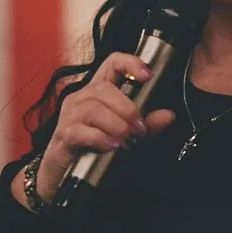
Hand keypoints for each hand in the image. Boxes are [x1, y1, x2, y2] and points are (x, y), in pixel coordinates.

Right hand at [11, 53, 175, 208]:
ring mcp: (70, 115)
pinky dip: (100, 138)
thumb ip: (147, 124)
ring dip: (116, 124)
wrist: (63, 169)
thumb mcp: (126, 133)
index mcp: (97, 90)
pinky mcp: (64, 134)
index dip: (130, 63)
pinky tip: (112, 145)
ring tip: (126, 139)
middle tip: (139, 128)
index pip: (112, 63)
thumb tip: (167, 115)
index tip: (147, 76)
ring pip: (93, 109)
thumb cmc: (93, 145)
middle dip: (127, 108)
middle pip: (104, 89)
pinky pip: (80, 130)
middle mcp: (81, 97)